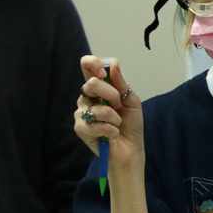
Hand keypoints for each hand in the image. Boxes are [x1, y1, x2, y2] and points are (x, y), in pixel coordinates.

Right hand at [74, 55, 144, 171]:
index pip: (87, 66)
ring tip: (118, 124)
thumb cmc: (131, 125)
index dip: (92, 63)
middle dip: (111, 94)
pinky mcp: (81, 129)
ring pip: (95, 107)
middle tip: (119, 105)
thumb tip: (113, 64)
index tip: (103, 72)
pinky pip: (94, 124)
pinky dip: (109, 129)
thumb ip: (122, 84)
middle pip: (91, 84)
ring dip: (113, 117)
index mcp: (99, 87)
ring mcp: (81, 113)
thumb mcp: (132, 101)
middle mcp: (87, 97)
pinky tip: (113, 133)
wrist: (131, 148)